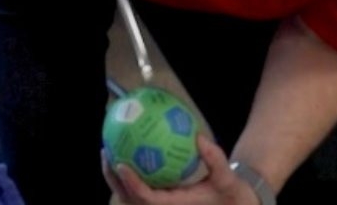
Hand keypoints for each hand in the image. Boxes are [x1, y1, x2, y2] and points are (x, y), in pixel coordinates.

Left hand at [102, 133, 262, 204]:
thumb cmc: (230, 195)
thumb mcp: (227, 179)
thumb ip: (215, 160)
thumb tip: (199, 137)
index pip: (147, 199)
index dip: (131, 184)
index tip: (120, 164)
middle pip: (130, 199)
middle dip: (114, 179)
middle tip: (106, 151)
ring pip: (130, 196)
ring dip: (116, 176)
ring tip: (107, 149)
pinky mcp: (162, 199)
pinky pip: (140, 187)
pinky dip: (129, 172)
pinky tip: (126, 149)